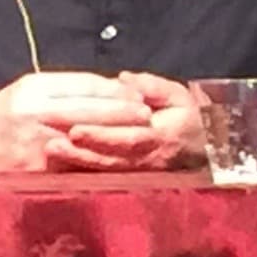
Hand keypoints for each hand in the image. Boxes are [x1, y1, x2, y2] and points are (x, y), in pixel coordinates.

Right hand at [0, 72, 155, 171]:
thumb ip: (60, 91)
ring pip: (88, 140)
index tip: (138, 94)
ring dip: (118, 139)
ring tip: (142, 138)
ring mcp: (38, 148)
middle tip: (149, 116)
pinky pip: (76, 167)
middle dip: (123, 114)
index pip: (83, 87)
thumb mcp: (21, 93)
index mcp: (33, 91)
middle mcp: (36, 116)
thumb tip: (106, 90)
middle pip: (90, 112)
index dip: (114, 91)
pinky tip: (118, 162)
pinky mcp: (39, 175)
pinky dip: (99, 163)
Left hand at [54, 72, 208, 171]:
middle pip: (112, 156)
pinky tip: (62, 162)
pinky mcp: (133, 177)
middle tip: (52, 142)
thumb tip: (124, 80)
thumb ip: (151, 86)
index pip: (128, 136)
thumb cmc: (187, 115)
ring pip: (107, 169)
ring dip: (78, 161)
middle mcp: (149, 157)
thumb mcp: (177, 94)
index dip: (101, 135)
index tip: (75, 128)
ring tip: (51, 150)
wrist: (205, 147)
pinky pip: (107, 175)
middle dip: (81, 151)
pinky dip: (84, 169)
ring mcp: (140, 171)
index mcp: (161, 134)